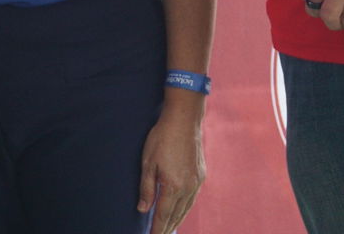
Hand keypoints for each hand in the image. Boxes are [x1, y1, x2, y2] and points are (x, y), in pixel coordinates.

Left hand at [138, 106, 204, 232]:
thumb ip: (146, 188)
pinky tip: (181, 209)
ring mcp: (196, 182)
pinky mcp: (201, 175)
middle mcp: (188, 188)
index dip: (157, 228)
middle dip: (168, 227)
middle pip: (177, 214)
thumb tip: (143, 209)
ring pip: (187, 208)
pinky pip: (193, 198)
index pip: (164, 215)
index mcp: (173, 186)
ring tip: (169, 227)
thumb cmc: (162, 138)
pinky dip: (186, 208)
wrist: (184, 120)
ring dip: (177, 219)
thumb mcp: (148, 163)